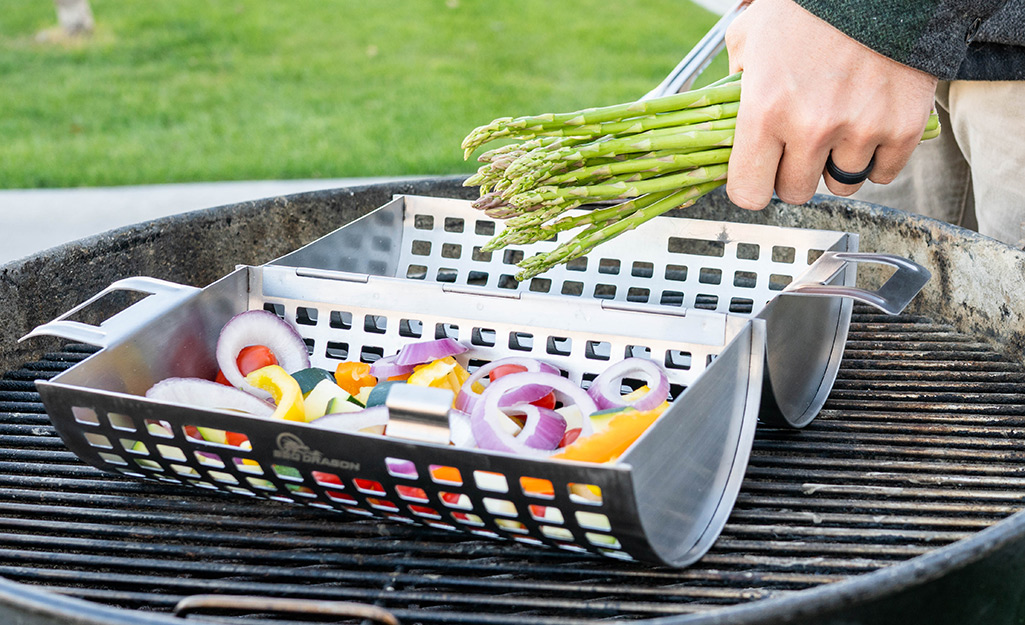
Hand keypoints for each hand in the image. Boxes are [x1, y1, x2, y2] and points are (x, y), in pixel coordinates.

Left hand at [724, 0, 938, 208]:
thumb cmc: (807, 7)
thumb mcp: (748, 38)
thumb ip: (735, 86)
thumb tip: (729, 123)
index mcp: (765, 111)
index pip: (748, 192)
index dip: (751, 184)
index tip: (758, 173)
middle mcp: (811, 128)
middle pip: (794, 192)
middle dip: (793, 172)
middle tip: (800, 142)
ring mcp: (860, 130)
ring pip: (841, 184)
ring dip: (836, 165)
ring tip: (837, 128)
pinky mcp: (903, 128)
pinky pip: (883, 173)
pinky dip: (876, 157)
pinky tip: (868, 126)